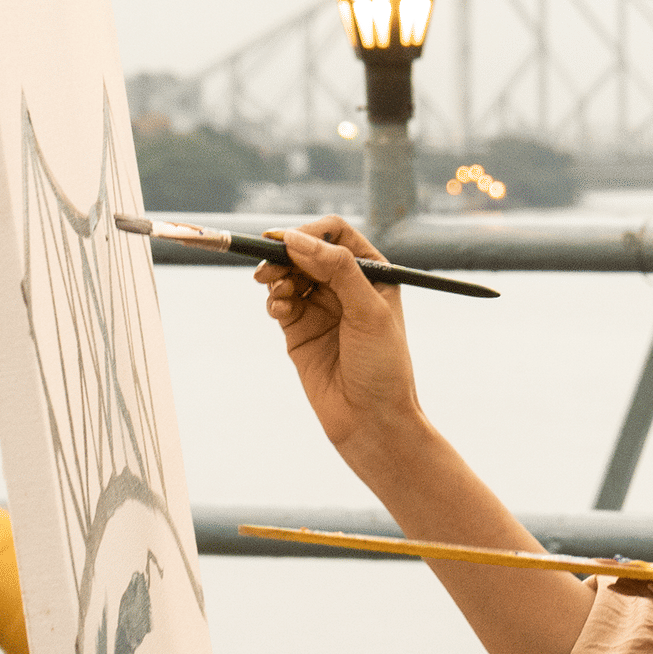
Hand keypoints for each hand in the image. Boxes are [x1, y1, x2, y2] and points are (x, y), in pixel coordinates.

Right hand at [256, 217, 424, 469]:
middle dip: (285, 253)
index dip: (309, 232)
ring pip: (288, 273)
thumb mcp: (368, 312)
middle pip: (306, 250)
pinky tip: (278, 309)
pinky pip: (279, 300)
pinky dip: (273, 299)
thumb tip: (296, 240)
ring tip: (272, 287)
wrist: (371, 420)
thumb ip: (337, 270)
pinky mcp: (299, 329)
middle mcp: (346, 285)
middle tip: (269, 266)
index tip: (285, 241)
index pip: (336, 233)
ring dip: (276, 275)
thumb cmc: (383, 367)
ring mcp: (321, 307)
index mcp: (373, 273)